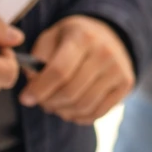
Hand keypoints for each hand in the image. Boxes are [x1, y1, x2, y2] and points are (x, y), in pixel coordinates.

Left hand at [18, 15, 133, 124]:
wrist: (109, 34)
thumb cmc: (73, 39)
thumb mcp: (52, 37)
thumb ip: (37, 59)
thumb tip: (33, 86)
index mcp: (82, 36)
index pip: (59, 70)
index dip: (39, 89)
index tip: (25, 99)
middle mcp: (105, 51)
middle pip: (70, 92)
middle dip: (49, 102)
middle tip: (40, 101)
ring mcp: (118, 68)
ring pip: (83, 106)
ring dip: (63, 111)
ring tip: (55, 104)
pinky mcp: (126, 83)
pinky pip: (97, 113)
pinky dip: (79, 117)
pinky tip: (71, 108)